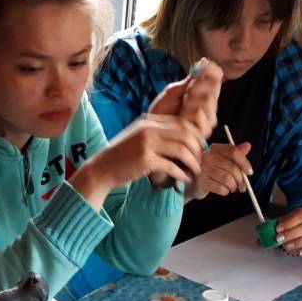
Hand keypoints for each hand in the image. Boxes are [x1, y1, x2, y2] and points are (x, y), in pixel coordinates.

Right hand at [73, 114, 203, 206]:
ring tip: (195, 171)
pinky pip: (172, 166)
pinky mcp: (145, 160)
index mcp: (148, 121)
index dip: (195, 135)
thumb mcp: (138, 137)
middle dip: (197, 149)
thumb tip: (181, 140)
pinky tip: (184, 179)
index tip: (200, 147)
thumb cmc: (121, 157)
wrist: (101, 170)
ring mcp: (147, 144)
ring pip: (182, 150)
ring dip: (192, 163)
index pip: (182, 123)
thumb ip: (156, 134)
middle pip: (186, 134)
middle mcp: (148, 129)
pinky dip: (181, 173)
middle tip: (200, 160)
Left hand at [149, 58, 222, 138]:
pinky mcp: (203, 131)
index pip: (217, 76)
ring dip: (190, 99)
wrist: (153, 131)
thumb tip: (204, 61)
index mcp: (205, 95)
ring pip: (207, 98)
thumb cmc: (162, 112)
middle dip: (196, 86)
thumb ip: (190, 80)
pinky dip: (188, 111)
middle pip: (213, 86)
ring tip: (181, 108)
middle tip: (184, 95)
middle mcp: (210, 107)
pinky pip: (199, 112)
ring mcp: (208, 119)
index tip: (199, 67)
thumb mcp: (174, 91)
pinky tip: (181, 116)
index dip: (210, 69)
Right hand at [186, 142, 251, 200]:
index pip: (233, 152)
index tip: (249, 172)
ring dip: (234, 186)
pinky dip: (226, 191)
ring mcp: (202, 168)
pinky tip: (224, 190)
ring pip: (228, 179)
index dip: (244, 163)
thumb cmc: (209, 171)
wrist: (191, 184)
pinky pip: (220, 188)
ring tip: (233, 188)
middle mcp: (207, 156)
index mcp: (214, 148)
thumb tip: (248, 146)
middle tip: (242, 186)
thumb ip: (235, 154)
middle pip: (232, 167)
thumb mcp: (222, 160)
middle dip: (241, 180)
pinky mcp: (200, 181)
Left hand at [275, 207, 301, 256]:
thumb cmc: (289, 226)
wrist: (298, 228)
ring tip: (287, 246)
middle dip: (291, 234)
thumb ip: (272, 229)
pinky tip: (300, 252)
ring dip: (298, 243)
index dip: (288, 223)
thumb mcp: (280, 223)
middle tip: (280, 239)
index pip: (299, 216)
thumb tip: (262, 238)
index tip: (278, 229)